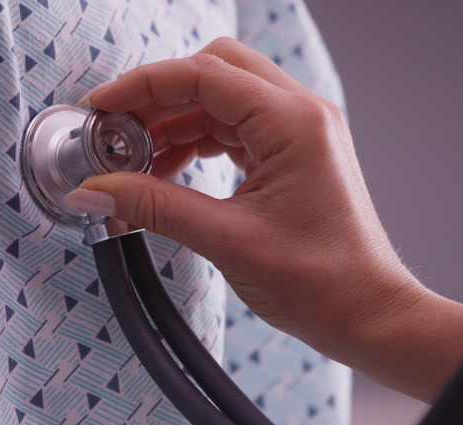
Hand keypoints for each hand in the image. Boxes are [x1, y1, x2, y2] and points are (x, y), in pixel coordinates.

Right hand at [66, 37, 462, 401]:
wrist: (367, 315)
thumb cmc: (320, 283)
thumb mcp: (227, 240)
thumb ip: (154, 207)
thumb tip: (94, 190)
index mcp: (293, 122)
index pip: (203, 74)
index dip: (143, 85)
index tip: (101, 106)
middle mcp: (300, 114)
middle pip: (213, 71)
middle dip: (158, 95)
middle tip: (117, 128)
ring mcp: (298, 132)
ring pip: (220, 99)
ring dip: (174, 121)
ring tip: (134, 158)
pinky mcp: (291, 153)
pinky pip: (233, 128)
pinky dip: (194, 141)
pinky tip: (165, 170)